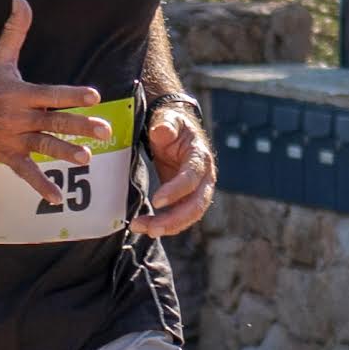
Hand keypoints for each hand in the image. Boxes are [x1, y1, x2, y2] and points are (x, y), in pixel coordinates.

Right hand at [0, 0, 112, 205]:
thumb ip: (14, 31)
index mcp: (20, 93)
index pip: (51, 94)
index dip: (72, 95)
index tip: (94, 96)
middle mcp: (18, 117)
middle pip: (53, 123)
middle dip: (79, 127)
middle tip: (103, 131)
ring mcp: (13, 139)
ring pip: (43, 147)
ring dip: (64, 154)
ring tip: (86, 159)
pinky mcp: (6, 156)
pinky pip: (25, 174)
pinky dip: (41, 186)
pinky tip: (59, 199)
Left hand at [133, 104, 215, 236]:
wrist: (178, 132)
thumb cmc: (172, 125)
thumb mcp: (169, 119)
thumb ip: (166, 124)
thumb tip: (162, 131)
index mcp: (200, 157)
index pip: (192, 177)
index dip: (176, 190)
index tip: (156, 201)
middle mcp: (205, 178)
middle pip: (197, 204)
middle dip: (175, 219)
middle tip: (152, 228)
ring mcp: (198, 191)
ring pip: (190, 215)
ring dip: (169, 226)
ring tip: (143, 229)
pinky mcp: (188, 199)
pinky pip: (181, 217)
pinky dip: (165, 225)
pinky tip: (146, 228)